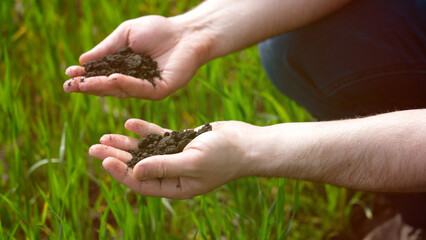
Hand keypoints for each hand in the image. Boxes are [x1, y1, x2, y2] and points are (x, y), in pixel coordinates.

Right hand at [64, 15, 210, 99]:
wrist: (186, 32)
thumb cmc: (158, 30)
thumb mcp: (126, 35)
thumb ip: (106, 49)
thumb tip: (82, 60)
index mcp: (124, 69)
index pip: (101, 75)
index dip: (85, 76)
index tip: (68, 75)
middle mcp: (133, 81)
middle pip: (107, 86)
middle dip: (88, 86)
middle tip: (69, 87)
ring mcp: (146, 88)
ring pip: (121, 90)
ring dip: (102, 86)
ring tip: (84, 83)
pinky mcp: (160, 90)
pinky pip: (141, 89)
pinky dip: (126, 83)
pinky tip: (112, 78)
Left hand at [89, 119, 257, 198]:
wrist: (246, 143)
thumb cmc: (224, 156)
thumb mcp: (192, 162)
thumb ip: (163, 166)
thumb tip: (134, 172)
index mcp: (175, 186)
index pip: (140, 183)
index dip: (120, 172)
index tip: (103, 159)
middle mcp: (172, 174)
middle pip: (137, 166)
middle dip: (115, 157)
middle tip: (92, 147)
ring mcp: (175, 156)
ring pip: (143, 151)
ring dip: (125, 144)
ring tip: (104, 135)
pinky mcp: (181, 141)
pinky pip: (157, 137)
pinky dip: (143, 130)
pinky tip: (128, 122)